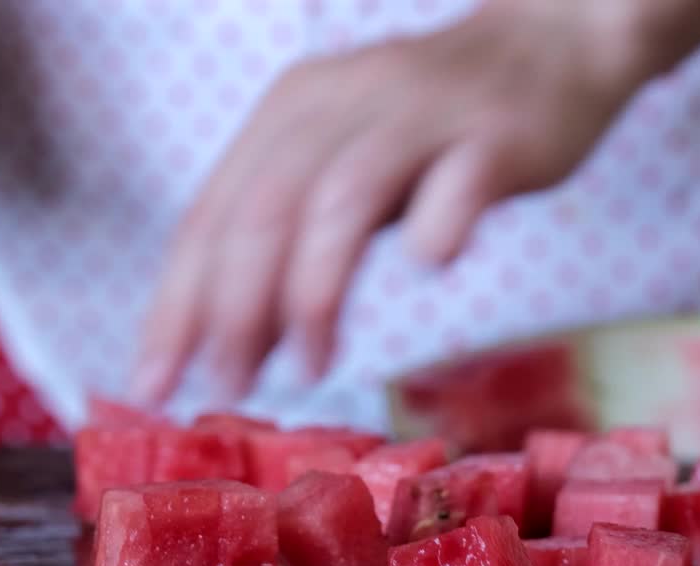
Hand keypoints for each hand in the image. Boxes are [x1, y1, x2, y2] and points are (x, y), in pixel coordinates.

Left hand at [134, 0, 699, 405]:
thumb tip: (244, 346)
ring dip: (313, 290)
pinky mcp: (492, 133)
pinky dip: (437, 223)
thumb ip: (295, 248)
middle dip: (231, 308)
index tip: (152, 382)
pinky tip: (429, 266)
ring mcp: (417, 116)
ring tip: (308, 366)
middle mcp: (340, 106)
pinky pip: (458, 181)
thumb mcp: (346, 173)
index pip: (211, 216)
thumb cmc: (433, 130)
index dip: (176, 304)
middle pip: (262, 210)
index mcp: (289, 114)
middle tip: (223, 385)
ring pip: (341, 200)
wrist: (547, 46)